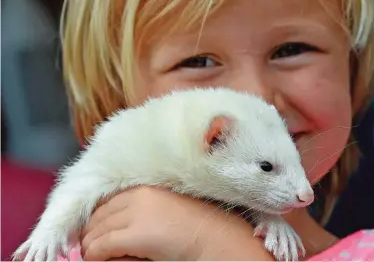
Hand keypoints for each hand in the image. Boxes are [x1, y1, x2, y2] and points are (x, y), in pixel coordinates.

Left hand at [80, 186, 273, 260]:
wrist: (214, 237)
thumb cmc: (194, 225)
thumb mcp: (163, 210)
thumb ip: (141, 211)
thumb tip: (115, 226)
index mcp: (144, 190)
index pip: (107, 203)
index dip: (96, 219)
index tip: (92, 231)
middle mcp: (137, 197)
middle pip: (99, 215)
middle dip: (90, 232)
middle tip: (88, 246)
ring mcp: (136, 214)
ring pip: (97, 231)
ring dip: (91, 245)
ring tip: (92, 255)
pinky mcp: (137, 234)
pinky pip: (103, 246)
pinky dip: (96, 254)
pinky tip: (97, 259)